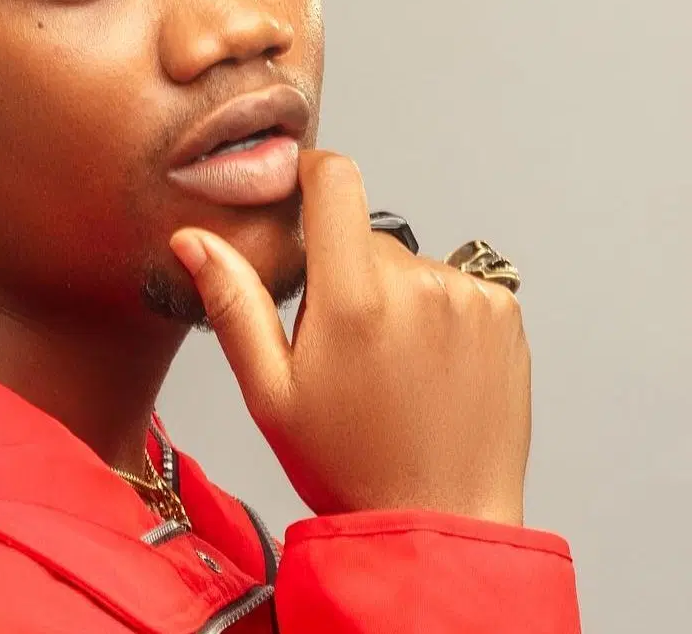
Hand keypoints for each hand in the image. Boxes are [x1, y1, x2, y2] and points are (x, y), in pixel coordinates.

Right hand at [171, 150, 530, 524]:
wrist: (440, 524)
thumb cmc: (348, 466)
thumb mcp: (269, 391)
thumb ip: (232, 303)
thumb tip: (192, 239)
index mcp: (353, 299)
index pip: (336, 181)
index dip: (312, 173)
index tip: (300, 191)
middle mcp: (419, 286)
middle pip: (365, 236)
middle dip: (345, 273)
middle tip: (339, 344)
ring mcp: (470, 298)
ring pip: (409, 264)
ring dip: (393, 296)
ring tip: (389, 368)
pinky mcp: (506, 315)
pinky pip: (454, 286)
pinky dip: (435, 313)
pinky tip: (426, 369)